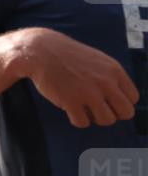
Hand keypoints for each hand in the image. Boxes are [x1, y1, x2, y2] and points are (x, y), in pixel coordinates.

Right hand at [19, 27, 138, 127]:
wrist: (42, 52)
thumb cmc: (68, 57)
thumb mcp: (98, 61)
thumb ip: (110, 77)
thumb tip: (117, 97)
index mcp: (114, 71)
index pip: (132, 98)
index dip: (120, 103)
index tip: (108, 102)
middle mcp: (106, 83)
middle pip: (125, 113)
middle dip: (112, 114)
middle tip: (98, 109)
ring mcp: (88, 93)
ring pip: (106, 120)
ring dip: (95, 118)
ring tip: (83, 109)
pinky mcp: (71, 102)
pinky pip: (83, 123)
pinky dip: (77, 120)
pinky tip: (70, 110)